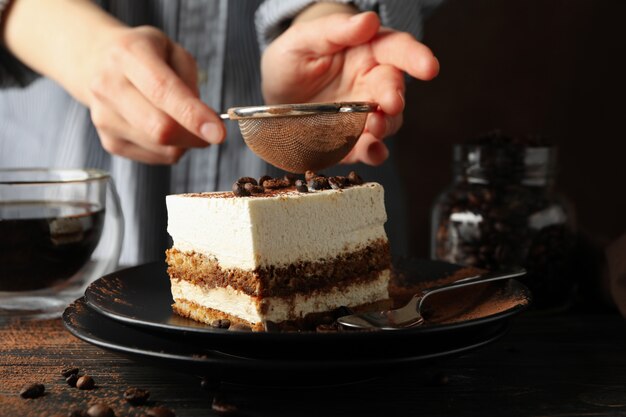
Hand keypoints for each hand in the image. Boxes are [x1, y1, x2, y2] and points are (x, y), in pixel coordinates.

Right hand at [86, 26, 224, 163]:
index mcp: (128, 54)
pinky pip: (155, 157)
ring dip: (185, 142)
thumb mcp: (173, 52)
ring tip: (183, 121)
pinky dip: (171, 148)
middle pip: (159, 128)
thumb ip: (190, 83)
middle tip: (213, 132)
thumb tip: (205, 121)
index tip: (218, 133)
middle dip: (195, 136)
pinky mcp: (110, 142)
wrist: (99, 63)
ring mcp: (104, 118)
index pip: (161, 90)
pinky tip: (165, 128)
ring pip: (160, 148)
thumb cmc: (146, 57)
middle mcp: (108, 86)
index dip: (193, 115)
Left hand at [261, 11, 438, 165]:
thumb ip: (334, 30)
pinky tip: (372, 151)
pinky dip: (373, 152)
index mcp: (366, 51)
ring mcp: (363, 114)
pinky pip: (368, 148)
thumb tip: (368, 20)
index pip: (397, 49)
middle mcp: (370, 83)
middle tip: (391, 102)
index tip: (428, 67)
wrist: (272, 95)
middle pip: (394, 89)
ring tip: (375, 127)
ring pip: (388, 121)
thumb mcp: (303, 39)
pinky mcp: (352, 140)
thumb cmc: (291, 60)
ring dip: (385, 126)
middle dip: (395, 97)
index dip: (415, 57)